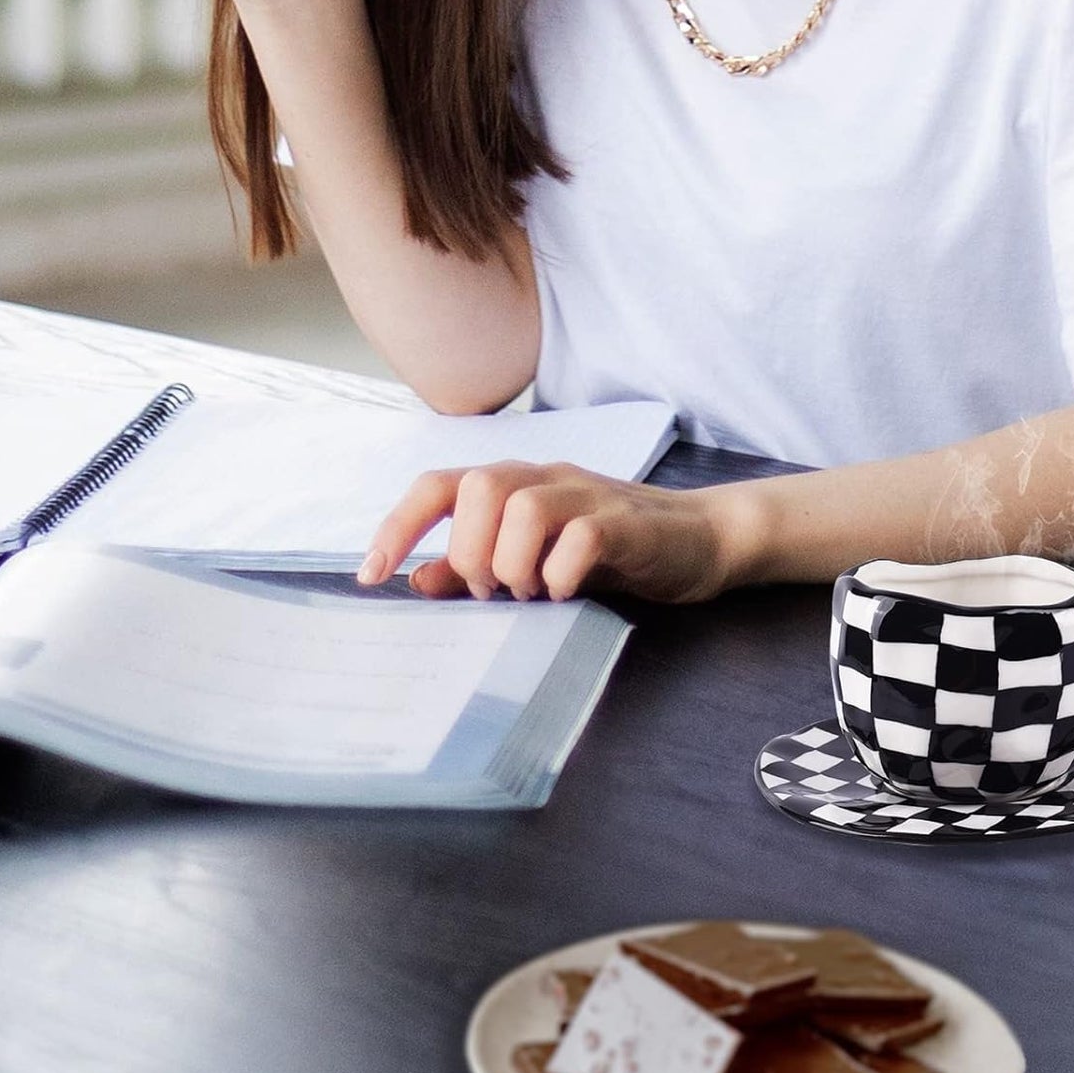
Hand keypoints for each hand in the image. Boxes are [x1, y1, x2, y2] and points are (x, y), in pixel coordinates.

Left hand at [359, 463, 744, 603]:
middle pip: (477, 488)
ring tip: (530, 594)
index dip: (399, 526)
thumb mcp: (534, 563)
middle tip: (495, 592)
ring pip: (521, 506)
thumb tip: (414, 580)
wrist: (701, 540)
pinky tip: (565, 593)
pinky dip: (560, 573)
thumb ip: (476, 572)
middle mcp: (544, 479)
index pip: (439, 486)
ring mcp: (587, 496)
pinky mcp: (626, 524)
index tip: (373, 574)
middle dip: (470, 551)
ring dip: (512, 563)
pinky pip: (578, 537)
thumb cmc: (610, 553)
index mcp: (514, 485)